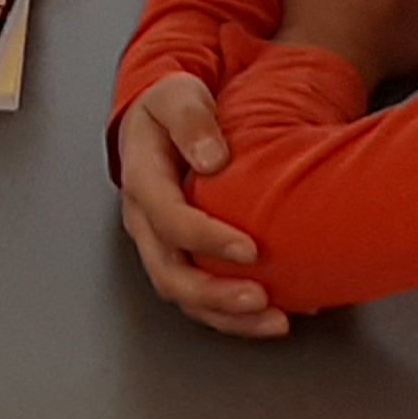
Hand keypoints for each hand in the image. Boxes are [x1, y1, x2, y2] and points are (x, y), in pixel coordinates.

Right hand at [114, 77, 286, 338]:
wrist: (160, 120)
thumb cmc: (170, 108)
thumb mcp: (176, 96)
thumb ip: (192, 122)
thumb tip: (211, 159)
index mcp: (142, 181)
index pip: (168, 219)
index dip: (206, 239)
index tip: (250, 249)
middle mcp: (145, 222)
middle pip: (169, 273)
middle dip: (215, 295)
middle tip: (259, 299)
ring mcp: (160, 244)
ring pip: (185, 296)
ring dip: (227, 316)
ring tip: (274, 321)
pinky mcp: (181, 257)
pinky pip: (202, 297)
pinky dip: (236, 315)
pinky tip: (275, 315)